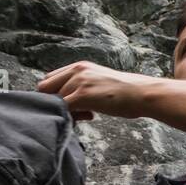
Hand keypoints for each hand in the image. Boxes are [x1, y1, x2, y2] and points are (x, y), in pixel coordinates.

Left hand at [36, 60, 162, 119]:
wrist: (141, 94)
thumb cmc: (124, 92)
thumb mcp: (98, 82)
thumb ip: (81, 87)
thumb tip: (67, 103)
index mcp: (79, 67)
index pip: (50, 80)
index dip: (55, 95)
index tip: (72, 104)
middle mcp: (76, 71)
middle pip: (45, 89)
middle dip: (55, 103)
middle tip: (76, 112)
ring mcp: (78, 82)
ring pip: (54, 101)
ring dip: (66, 112)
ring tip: (88, 114)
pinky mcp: (83, 95)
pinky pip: (63, 109)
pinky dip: (71, 117)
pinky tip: (90, 116)